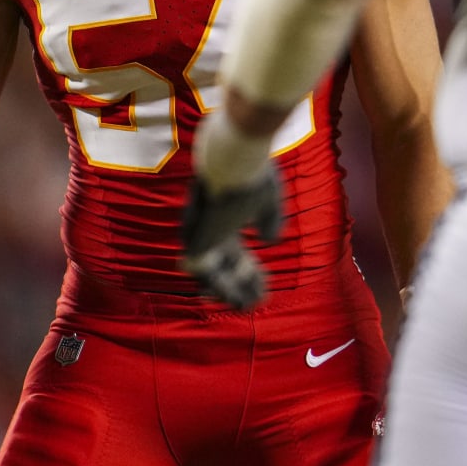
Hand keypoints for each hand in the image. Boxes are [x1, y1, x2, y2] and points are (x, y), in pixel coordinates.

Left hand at [179, 169, 279, 309]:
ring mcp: (200, 236)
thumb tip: (269, 241)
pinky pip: (209, 275)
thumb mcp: (268, 200)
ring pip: (211, 274)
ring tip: (250, 305)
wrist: (234, 160)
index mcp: (221, 216)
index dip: (248, 271)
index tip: (264, 288)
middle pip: (221, 265)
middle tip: (256, 303)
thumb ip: (268, 221)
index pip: (232, 252)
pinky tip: (243, 299)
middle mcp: (208, 228)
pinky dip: (225, 289)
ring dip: (231, 291)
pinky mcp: (197, 242)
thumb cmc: (252, 173)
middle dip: (238, 285)